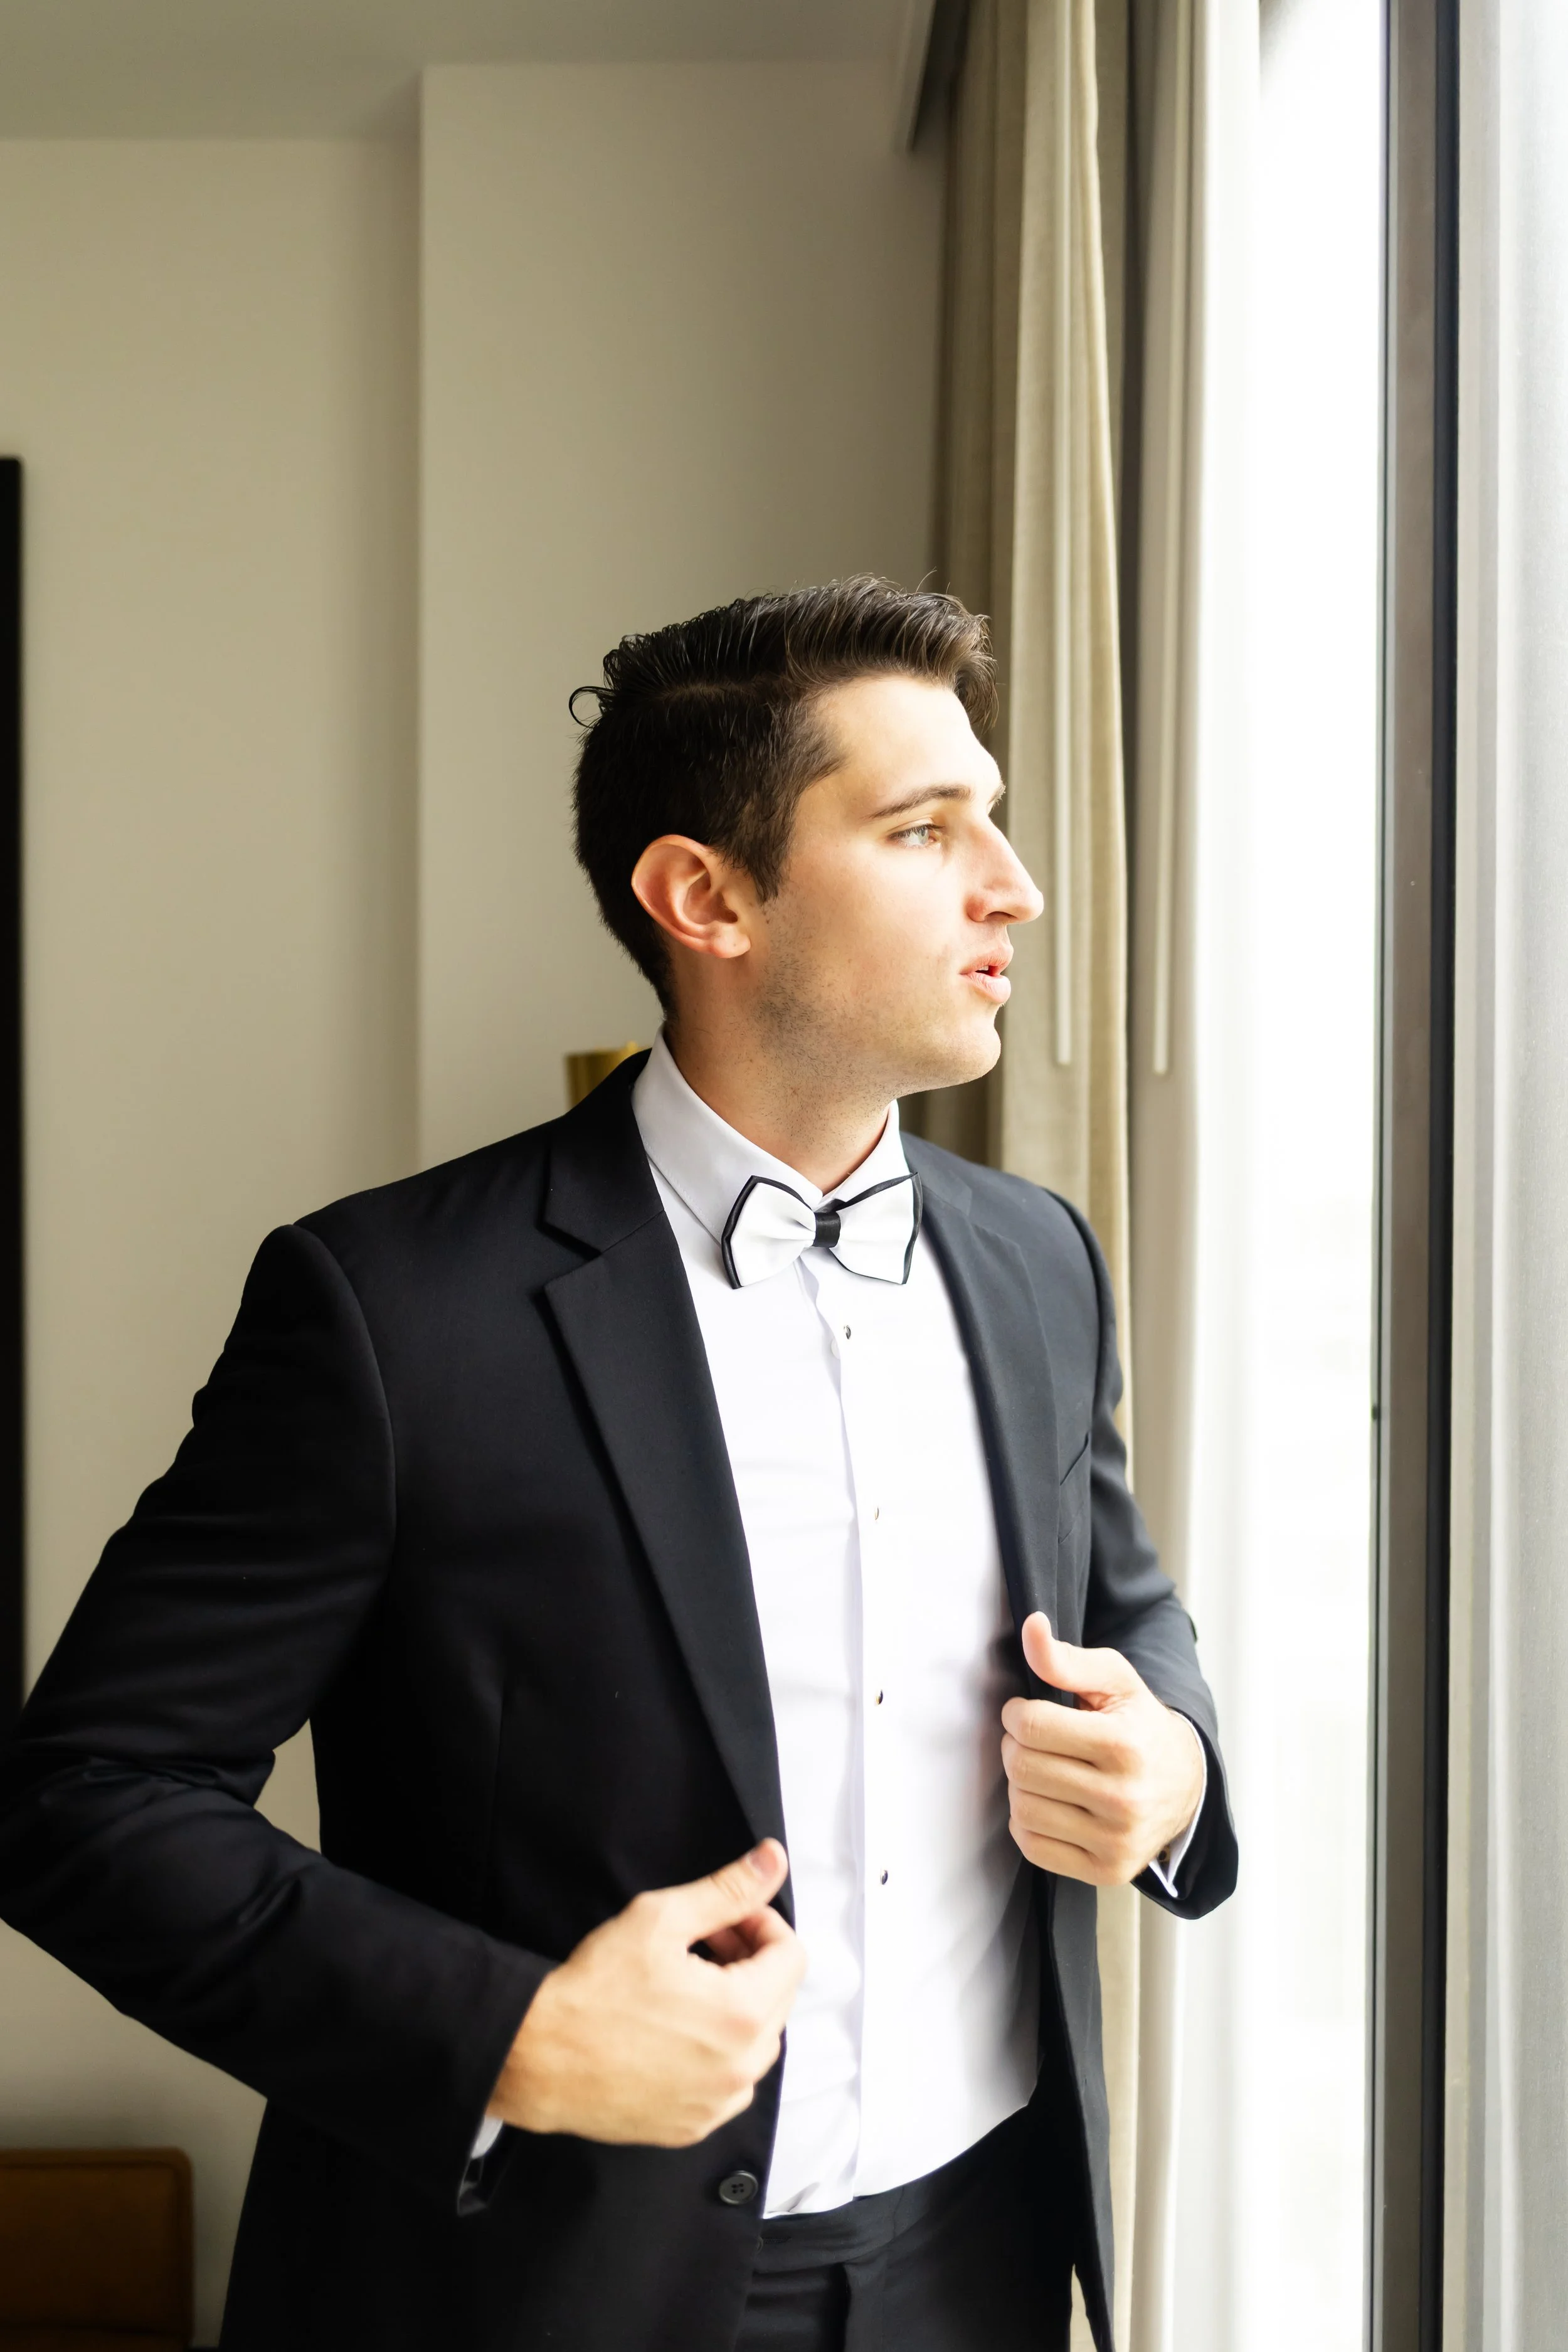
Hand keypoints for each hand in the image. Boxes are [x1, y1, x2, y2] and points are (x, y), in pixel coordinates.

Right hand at [486, 1838, 804, 2146]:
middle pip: (779, 1998)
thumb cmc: (596, 1987)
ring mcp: (719, 2104)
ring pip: (757, 2041)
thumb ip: (728, 1890)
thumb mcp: (662, 1918)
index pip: (792, 1956)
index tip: (723, 1920)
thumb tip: (774, 1859)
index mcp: (743, 2014)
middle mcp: (742, 2068)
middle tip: (702, 1944)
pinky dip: (718, 2050)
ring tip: (687, 1985)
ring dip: (736, 2006)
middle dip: (749, 1962)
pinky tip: (676, 2030)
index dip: (761, 1924)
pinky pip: (730, 2081)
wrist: (539, 2058)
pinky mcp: (694, 2126)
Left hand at [1000, 1614, 1204, 1885]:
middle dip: (1016, 1746)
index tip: (1027, 1711)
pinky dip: (1028, 1821)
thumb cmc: (1140, 1725)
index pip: (1031, 1726)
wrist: (1187, 1785)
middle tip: (1035, 1740)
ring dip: (1021, 1784)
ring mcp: (1115, 1840)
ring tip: (1045, 1769)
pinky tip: (1051, 1802)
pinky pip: (1032, 1845)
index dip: (1016, 1713)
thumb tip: (1031, 1626)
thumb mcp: (1115, 1680)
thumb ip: (1066, 1657)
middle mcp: (1123, 1797)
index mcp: (1123, 1744)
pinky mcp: (1106, 1871)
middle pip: (1021, 1767)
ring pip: (1022, 1807)